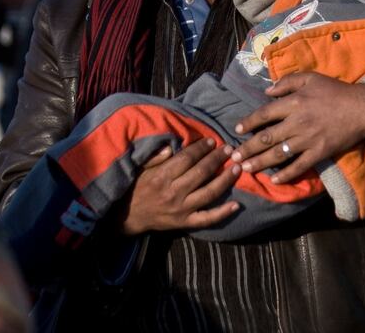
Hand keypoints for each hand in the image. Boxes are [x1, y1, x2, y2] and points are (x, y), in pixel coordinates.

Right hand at [117, 138, 240, 234]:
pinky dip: (223, 212)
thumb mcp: (140, 168)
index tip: (211, 140)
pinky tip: (237, 204)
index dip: (201, 148)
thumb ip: (156, 157)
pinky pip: (207, 218)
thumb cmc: (136, 188)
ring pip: (208, 193)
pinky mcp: (185, 223)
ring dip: (225, 180)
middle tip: (229, 149)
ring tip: (237, 168)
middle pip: (201, 173)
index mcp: (162, 176)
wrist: (128, 217)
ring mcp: (181, 209)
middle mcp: (173, 192)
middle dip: (217, 159)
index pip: (187, 159)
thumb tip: (172, 147)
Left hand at [231, 72, 364, 183]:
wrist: (363, 109)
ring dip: (260, 163)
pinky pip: (299, 166)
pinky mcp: (319, 153)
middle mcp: (297, 122)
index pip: (264, 114)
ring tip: (246, 169)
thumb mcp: (311, 78)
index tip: (237, 130)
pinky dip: (286, 175)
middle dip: (248, 148)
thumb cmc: (336, 91)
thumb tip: (266, 92)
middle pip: (266, 137)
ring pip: (278, 154)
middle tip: (233, 157)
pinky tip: (274, 180)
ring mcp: (308, 139)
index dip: (249, 122)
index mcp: (293, 102)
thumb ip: (287, 82)